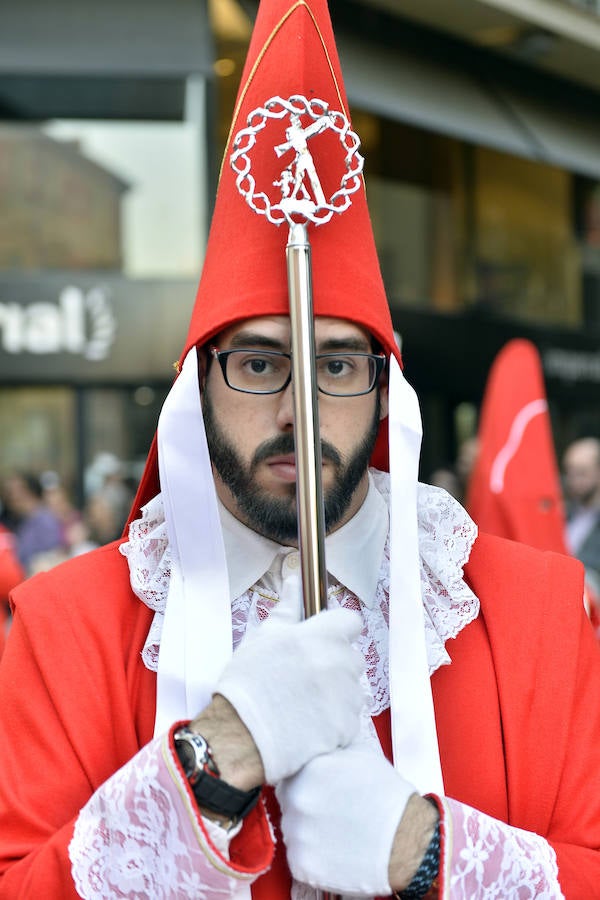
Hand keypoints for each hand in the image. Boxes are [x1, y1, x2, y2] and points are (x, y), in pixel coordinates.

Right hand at [214, 607, 365, 783]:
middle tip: (305, 677)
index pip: (351, 622)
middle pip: (351, 657)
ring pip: (352, 689)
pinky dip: (334, 721)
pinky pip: (349, 718)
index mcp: (322, 635)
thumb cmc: (248, 682)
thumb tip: (295, 583)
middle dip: (335, 664)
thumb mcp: (263, 638)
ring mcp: (347, 696)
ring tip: (304, 704)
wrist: (241, 734)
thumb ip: (287, 610)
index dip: (338, 630)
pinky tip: (309, 723)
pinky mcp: (347, 726)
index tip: (323, 640)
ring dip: (336, 694)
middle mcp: (340, 662)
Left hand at [276, 742, 419, 895]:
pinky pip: (298, 856)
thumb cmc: (385, 794)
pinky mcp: (301, 864)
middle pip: (288, 800)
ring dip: (307, 829)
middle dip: (305, 803)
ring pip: (292, 829)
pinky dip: (312, 854)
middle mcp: (296, 800)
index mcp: (307, 768)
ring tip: (336, 829)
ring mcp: (296, 834)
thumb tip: (318, 736)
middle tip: (330, 808)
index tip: (320, 786)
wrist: (404, 839)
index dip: (305, 778)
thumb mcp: (360, 751)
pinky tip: (335, 849)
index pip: (290, 770)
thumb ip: (331, 744)